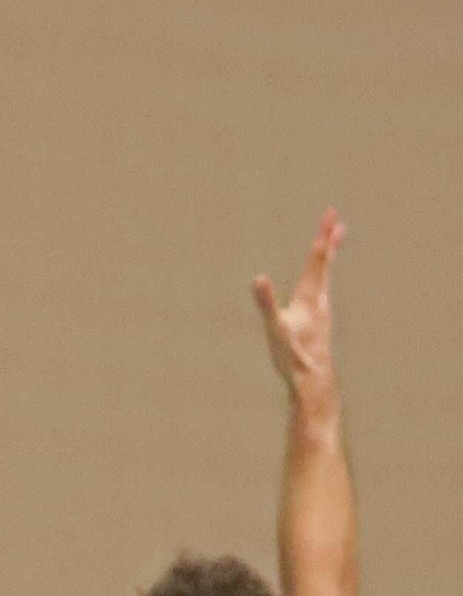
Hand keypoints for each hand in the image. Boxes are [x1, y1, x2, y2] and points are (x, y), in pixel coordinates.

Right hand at [253, 211, 343, 411]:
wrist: (314, 381)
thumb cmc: (293, 356)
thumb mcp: (275, 328)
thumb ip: (267, 303)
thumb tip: (258, 279)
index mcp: (309, 296)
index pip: (317, 259)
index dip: (323, 235)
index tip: (332, 214)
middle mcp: (320, 300)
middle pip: (325, 264)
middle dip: (329, 241)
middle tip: (337, 222)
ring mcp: (322, 311)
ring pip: (326, 277)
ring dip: (328, 258)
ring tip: (333, 244)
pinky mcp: (319, 322)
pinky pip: (322, 291)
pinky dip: (322, 278)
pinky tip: (319, 285)